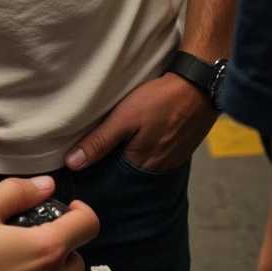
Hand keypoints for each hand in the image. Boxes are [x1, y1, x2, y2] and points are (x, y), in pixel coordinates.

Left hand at [64, 74, 215, 172]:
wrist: (199, 87)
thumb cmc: (161, 100)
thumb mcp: (125, 117)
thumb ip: (100, 141)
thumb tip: (72, 163)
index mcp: (141, 167)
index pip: (112, 183)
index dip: (97, 179)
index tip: (81, 175)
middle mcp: (157, 171)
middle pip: (126, 178)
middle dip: (110, 172)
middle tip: (92, 163)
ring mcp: (170, 162)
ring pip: (139, 169)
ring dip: (126, 163)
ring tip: (110, 153)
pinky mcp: (177, 150)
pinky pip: (154, 159)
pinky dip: (141, 154)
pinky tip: (134, 143)